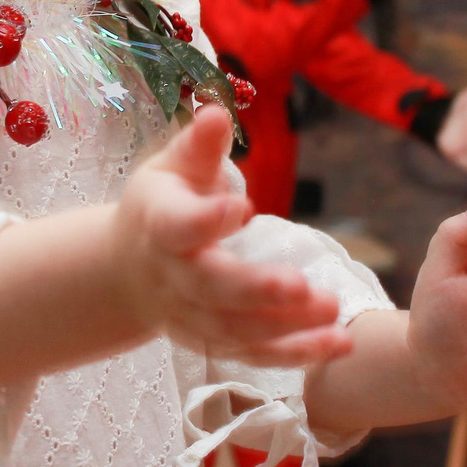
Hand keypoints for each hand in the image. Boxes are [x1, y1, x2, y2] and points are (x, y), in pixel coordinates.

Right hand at [112, 107, 356, 369]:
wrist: (128, 271)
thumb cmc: (160, 206)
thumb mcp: (171, 168)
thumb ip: (198, 146)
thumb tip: (216, 111)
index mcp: (160, 226)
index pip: (178, 226)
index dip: (206, 219)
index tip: (243, 205)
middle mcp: (174, 276)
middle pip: (211, 288)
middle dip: (257, 289)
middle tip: (303, 285)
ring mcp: (192, 315)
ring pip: (235, 329)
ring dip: (286, 327)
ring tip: (334, 312)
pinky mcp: (213, 341)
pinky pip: (254, 354)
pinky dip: (295, 355)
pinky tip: (338, 345)